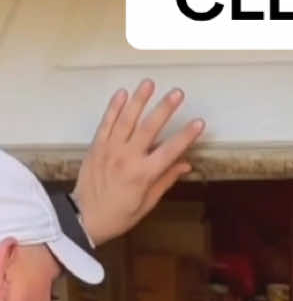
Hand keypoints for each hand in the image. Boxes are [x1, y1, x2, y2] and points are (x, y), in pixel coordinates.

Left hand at [71, 82, 205, 245]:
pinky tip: (123, 93)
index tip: (199, 122)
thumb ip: (165, 180)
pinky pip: (106, 123)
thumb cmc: (119, 215)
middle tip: (177, 93)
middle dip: (164, 108)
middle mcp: (127, 158)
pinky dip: (114, 107)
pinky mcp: (97, 146)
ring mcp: (110, 149)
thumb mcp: (147, 203)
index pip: (169, 151)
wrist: (85, 217)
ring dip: (139, 100)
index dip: (186, 136)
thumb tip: (185, 164)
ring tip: (149, 83)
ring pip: (126, 119)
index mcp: (143, 175)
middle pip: (149, 128)